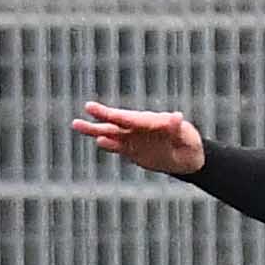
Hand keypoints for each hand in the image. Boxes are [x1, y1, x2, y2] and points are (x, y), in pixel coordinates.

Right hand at [72, 103, 205, 178]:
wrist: (187, 158)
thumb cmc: (189, 144)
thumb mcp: (186, 137)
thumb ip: (177, 129)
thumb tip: (176, 117)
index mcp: (152, 123)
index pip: (133, 119)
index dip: (121, 116)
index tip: (110, 113)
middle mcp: (139, 128)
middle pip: (118, 121)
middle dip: (103, 115)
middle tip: (88, 106)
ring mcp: (134, 139)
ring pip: (111, 133)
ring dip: (96, 130)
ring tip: (76, 124)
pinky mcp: (132, 150)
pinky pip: (117, 147)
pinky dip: (108, 145)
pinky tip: (98, 142)